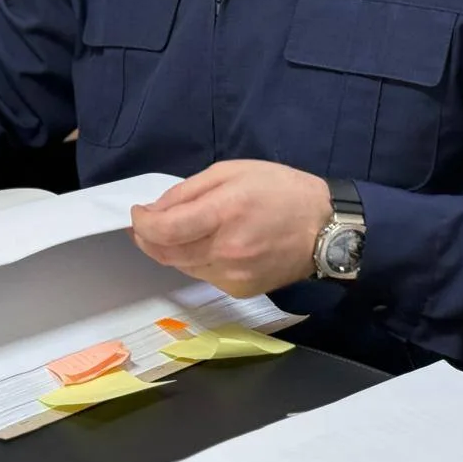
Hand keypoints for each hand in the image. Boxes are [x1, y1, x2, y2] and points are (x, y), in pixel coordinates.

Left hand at [130, 160, 332, 297]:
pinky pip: (204, 275)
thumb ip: (190, 190)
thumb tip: (157, 210)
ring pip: (182, 266)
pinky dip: (194, 261)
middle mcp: (225, 250)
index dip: (142, 223)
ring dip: (170, 250)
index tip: (138, 214)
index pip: (166, 230)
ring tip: (174, 231)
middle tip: (144, 225)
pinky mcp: (240, 290)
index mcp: (224, 213)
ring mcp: (233, 275)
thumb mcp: (233, 171)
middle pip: (167, 253)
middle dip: (147, 239)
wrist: (324, 228)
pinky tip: (204, 245)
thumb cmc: (280, 190)